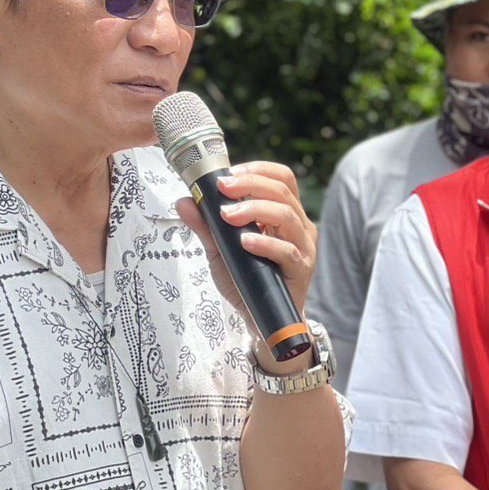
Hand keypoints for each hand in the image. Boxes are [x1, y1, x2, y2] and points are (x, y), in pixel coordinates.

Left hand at [176, 160, 317, 315]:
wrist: (261, 319)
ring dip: (255, 209)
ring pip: (287, 215)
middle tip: (223, 189)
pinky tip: (245, 242)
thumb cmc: (247, 281)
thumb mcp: (220, 250)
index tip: (228, 174)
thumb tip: (184, 201)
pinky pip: (287, 251)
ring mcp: (303, 247)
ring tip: (228, 216)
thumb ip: (206, 226)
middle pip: (282, 191)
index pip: (281, 178)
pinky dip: (264, 243)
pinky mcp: (301, 270)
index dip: (257, 170)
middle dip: (250, 185)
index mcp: (285, 214)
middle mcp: (298, 226)